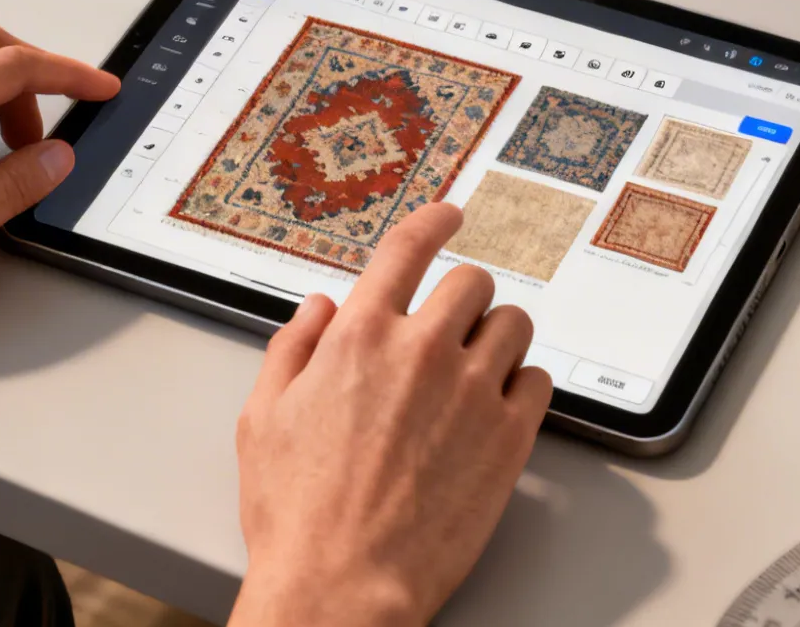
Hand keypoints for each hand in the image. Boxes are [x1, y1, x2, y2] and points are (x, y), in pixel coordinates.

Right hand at [228, 204, 553, 626]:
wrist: (342, 584)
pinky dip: (523, 385)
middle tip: (453, 324)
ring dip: (497, 336)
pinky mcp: (507, 438)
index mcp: (358, 339)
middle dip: (463, 296)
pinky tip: (498, 406)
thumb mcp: (262, 420)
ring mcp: (470, 393)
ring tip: (477, 366)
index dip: (434, 221)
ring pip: (513, 324)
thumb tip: (317, 311)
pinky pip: (538, 381)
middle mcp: (420, 353)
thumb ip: (291, 350)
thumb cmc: (298, 516)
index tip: (449, 215)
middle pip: (471, 282)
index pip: (408, 249)